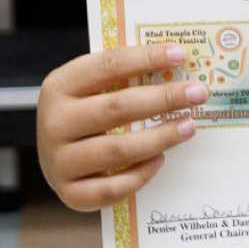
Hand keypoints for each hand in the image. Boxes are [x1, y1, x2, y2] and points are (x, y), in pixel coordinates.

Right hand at [37, 44, 203, 211]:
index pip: (107, 66)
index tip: (180, 54)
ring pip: (118, 150)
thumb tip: (176, 63)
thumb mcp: (90, 87)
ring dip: (160, 137)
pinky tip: (160, 159)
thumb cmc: (83, 112)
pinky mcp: (70, 194)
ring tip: (189, 126)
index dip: (145, 58)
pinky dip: (141, 175)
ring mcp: (59, 161)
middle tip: (198, 93)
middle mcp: (53, 123)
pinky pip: (112, 188)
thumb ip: (122, 77)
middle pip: (117, 107)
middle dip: (164, 99)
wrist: (50, 155)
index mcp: (59, 86)